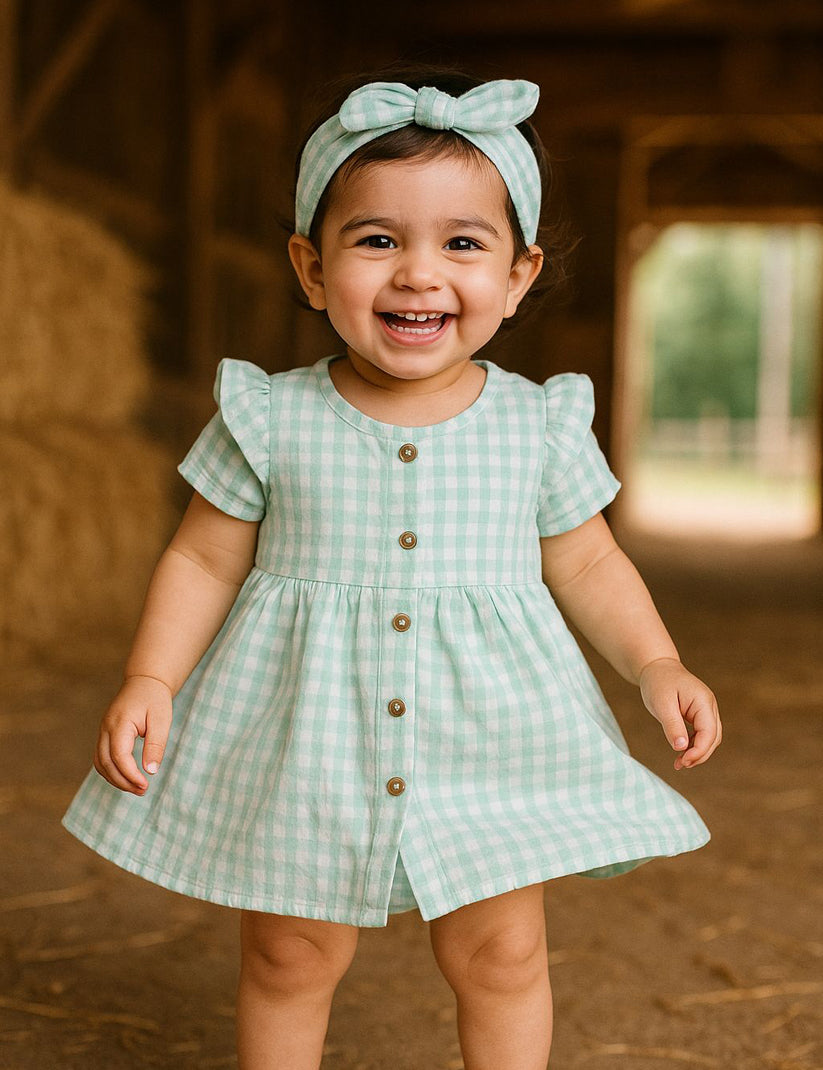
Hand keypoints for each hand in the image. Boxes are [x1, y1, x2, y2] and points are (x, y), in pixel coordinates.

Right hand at [93, 675, 172, 794]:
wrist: (145, 681)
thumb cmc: (155, 699)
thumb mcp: (161, 720)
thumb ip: (156, 744)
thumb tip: (151, 771)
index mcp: (119, 723)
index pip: (119, 755)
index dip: (130, 774)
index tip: (146, 785)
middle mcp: (106, 728)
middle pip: (106, 763)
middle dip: (123, 781)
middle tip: (143, 791)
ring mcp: (103, 731)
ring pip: (100, 763)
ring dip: (115, 779)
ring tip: (137, 788)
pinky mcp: (105, 735)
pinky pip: (102, 758)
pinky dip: (111, 771)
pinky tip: (127, 778)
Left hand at [638, 657, 721, 770]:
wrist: (656, 666)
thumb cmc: (658, 682)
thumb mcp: (661, 703)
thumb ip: (672, 725)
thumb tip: (681, 748)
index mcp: (703, 701)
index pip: (709, 732)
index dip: (699, 751)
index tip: (683, 761)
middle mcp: (709, 706)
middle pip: (713, 738)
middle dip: (699, 755)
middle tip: (680, 765)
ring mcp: (706, 710)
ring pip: (709, 737)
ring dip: (697, 752)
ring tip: (679, 763)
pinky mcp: (698, 714)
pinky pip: (701, 734)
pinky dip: (693, 745)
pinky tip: (681, 752)